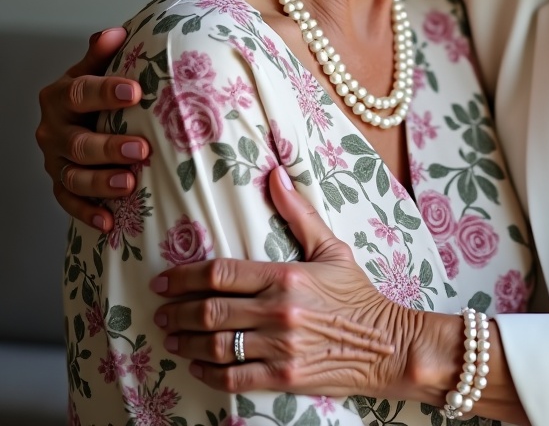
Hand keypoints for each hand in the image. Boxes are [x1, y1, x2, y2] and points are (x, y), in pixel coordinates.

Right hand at [36, 27, 150, 230]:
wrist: (81, 114)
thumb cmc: (98, 91)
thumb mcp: (98, 68)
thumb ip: (104, 54)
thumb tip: (115, 32)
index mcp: (61, 96)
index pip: (80, 92)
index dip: (106, 92)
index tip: (135, 91)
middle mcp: (53, 130)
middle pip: (77, 142)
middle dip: (108, 148)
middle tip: (141, 149)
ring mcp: (55, 160)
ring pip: (72, 175)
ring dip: (100, 183)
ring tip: (128, 185)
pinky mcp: (61, 183)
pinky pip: (69, 202)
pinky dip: (87, 213)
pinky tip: (109, 223)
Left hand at [151, 166, 411, 396]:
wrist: (385, 343)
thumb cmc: (357, 294)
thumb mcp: (331, 248)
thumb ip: (298, 213)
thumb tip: (275, 174)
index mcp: (286, 276)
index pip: (222, 274)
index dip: (185, 277)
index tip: (164, 281)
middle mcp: (278, 311)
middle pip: (211, 311)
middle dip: (177, 311)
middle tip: (160, 311)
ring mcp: (279, 347)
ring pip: (216, 345)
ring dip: (187, 342)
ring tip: (172, 337)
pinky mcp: (282, 377)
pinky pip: (232, 377)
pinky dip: (208, 372)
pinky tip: (197, 366)